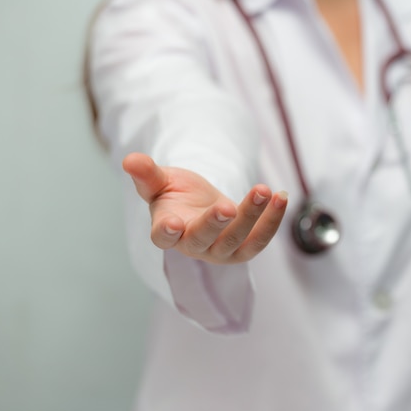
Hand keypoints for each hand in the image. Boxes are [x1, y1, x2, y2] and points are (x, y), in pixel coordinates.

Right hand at [122, 153, 287, 263]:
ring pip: (237, 239)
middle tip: (226, 207)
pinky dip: (272, 219)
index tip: (171, 223)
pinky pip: (260, 239)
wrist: (201, 207)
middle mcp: (194, 246)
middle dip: (215, 224)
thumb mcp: (160, 181)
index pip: (163, 237)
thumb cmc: (176, 195)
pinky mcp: (244, 249)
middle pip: (204, 239)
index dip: (167, 232)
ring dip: (252, 216)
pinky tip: (281, 196)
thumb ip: (147, 174)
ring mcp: (220, 251)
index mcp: (168, 232)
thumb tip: (129, 160)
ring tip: (264, 190)